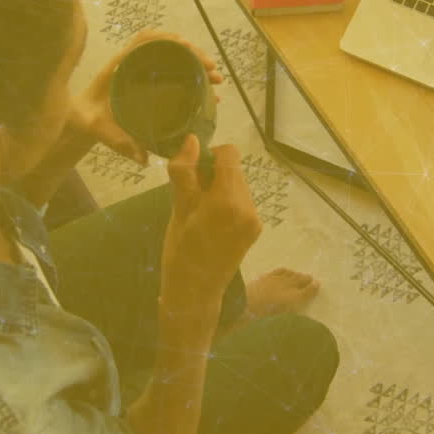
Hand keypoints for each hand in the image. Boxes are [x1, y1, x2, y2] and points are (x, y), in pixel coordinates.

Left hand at [68, 30, 222, 165]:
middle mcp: (132, 64)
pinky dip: (190, 75)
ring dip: (196, 63)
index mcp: (119, 67)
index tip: (188, 46)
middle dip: (193, 54)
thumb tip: (143, 158)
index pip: (143, 42)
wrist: (80, 119)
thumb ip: (117, 142)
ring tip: (215, 78)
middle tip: (212, 69)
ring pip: (172, 58)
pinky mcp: (148, 81)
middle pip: (165, 47)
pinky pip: (171, 72)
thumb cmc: (87, 120)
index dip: (167, 40)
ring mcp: (142, 71)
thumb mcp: (100, 130)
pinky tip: (206, 88)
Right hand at [159, 134, 261, 308]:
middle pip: (234, 169)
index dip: (209, 156)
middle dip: (214, 175)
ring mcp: (254, 219)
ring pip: (238, 185)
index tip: (193, 174)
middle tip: (193, 198)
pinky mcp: (255, 229)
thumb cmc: (180, 251)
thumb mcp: (178, 209)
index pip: (229, 154)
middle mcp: (248, 207)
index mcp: (228, 200)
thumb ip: (186, 172)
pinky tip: (212, 223)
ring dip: (220, 189)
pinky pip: (242, 202)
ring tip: (201, 214)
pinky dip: (227, 203)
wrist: (194, 293)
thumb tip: (192, 140)